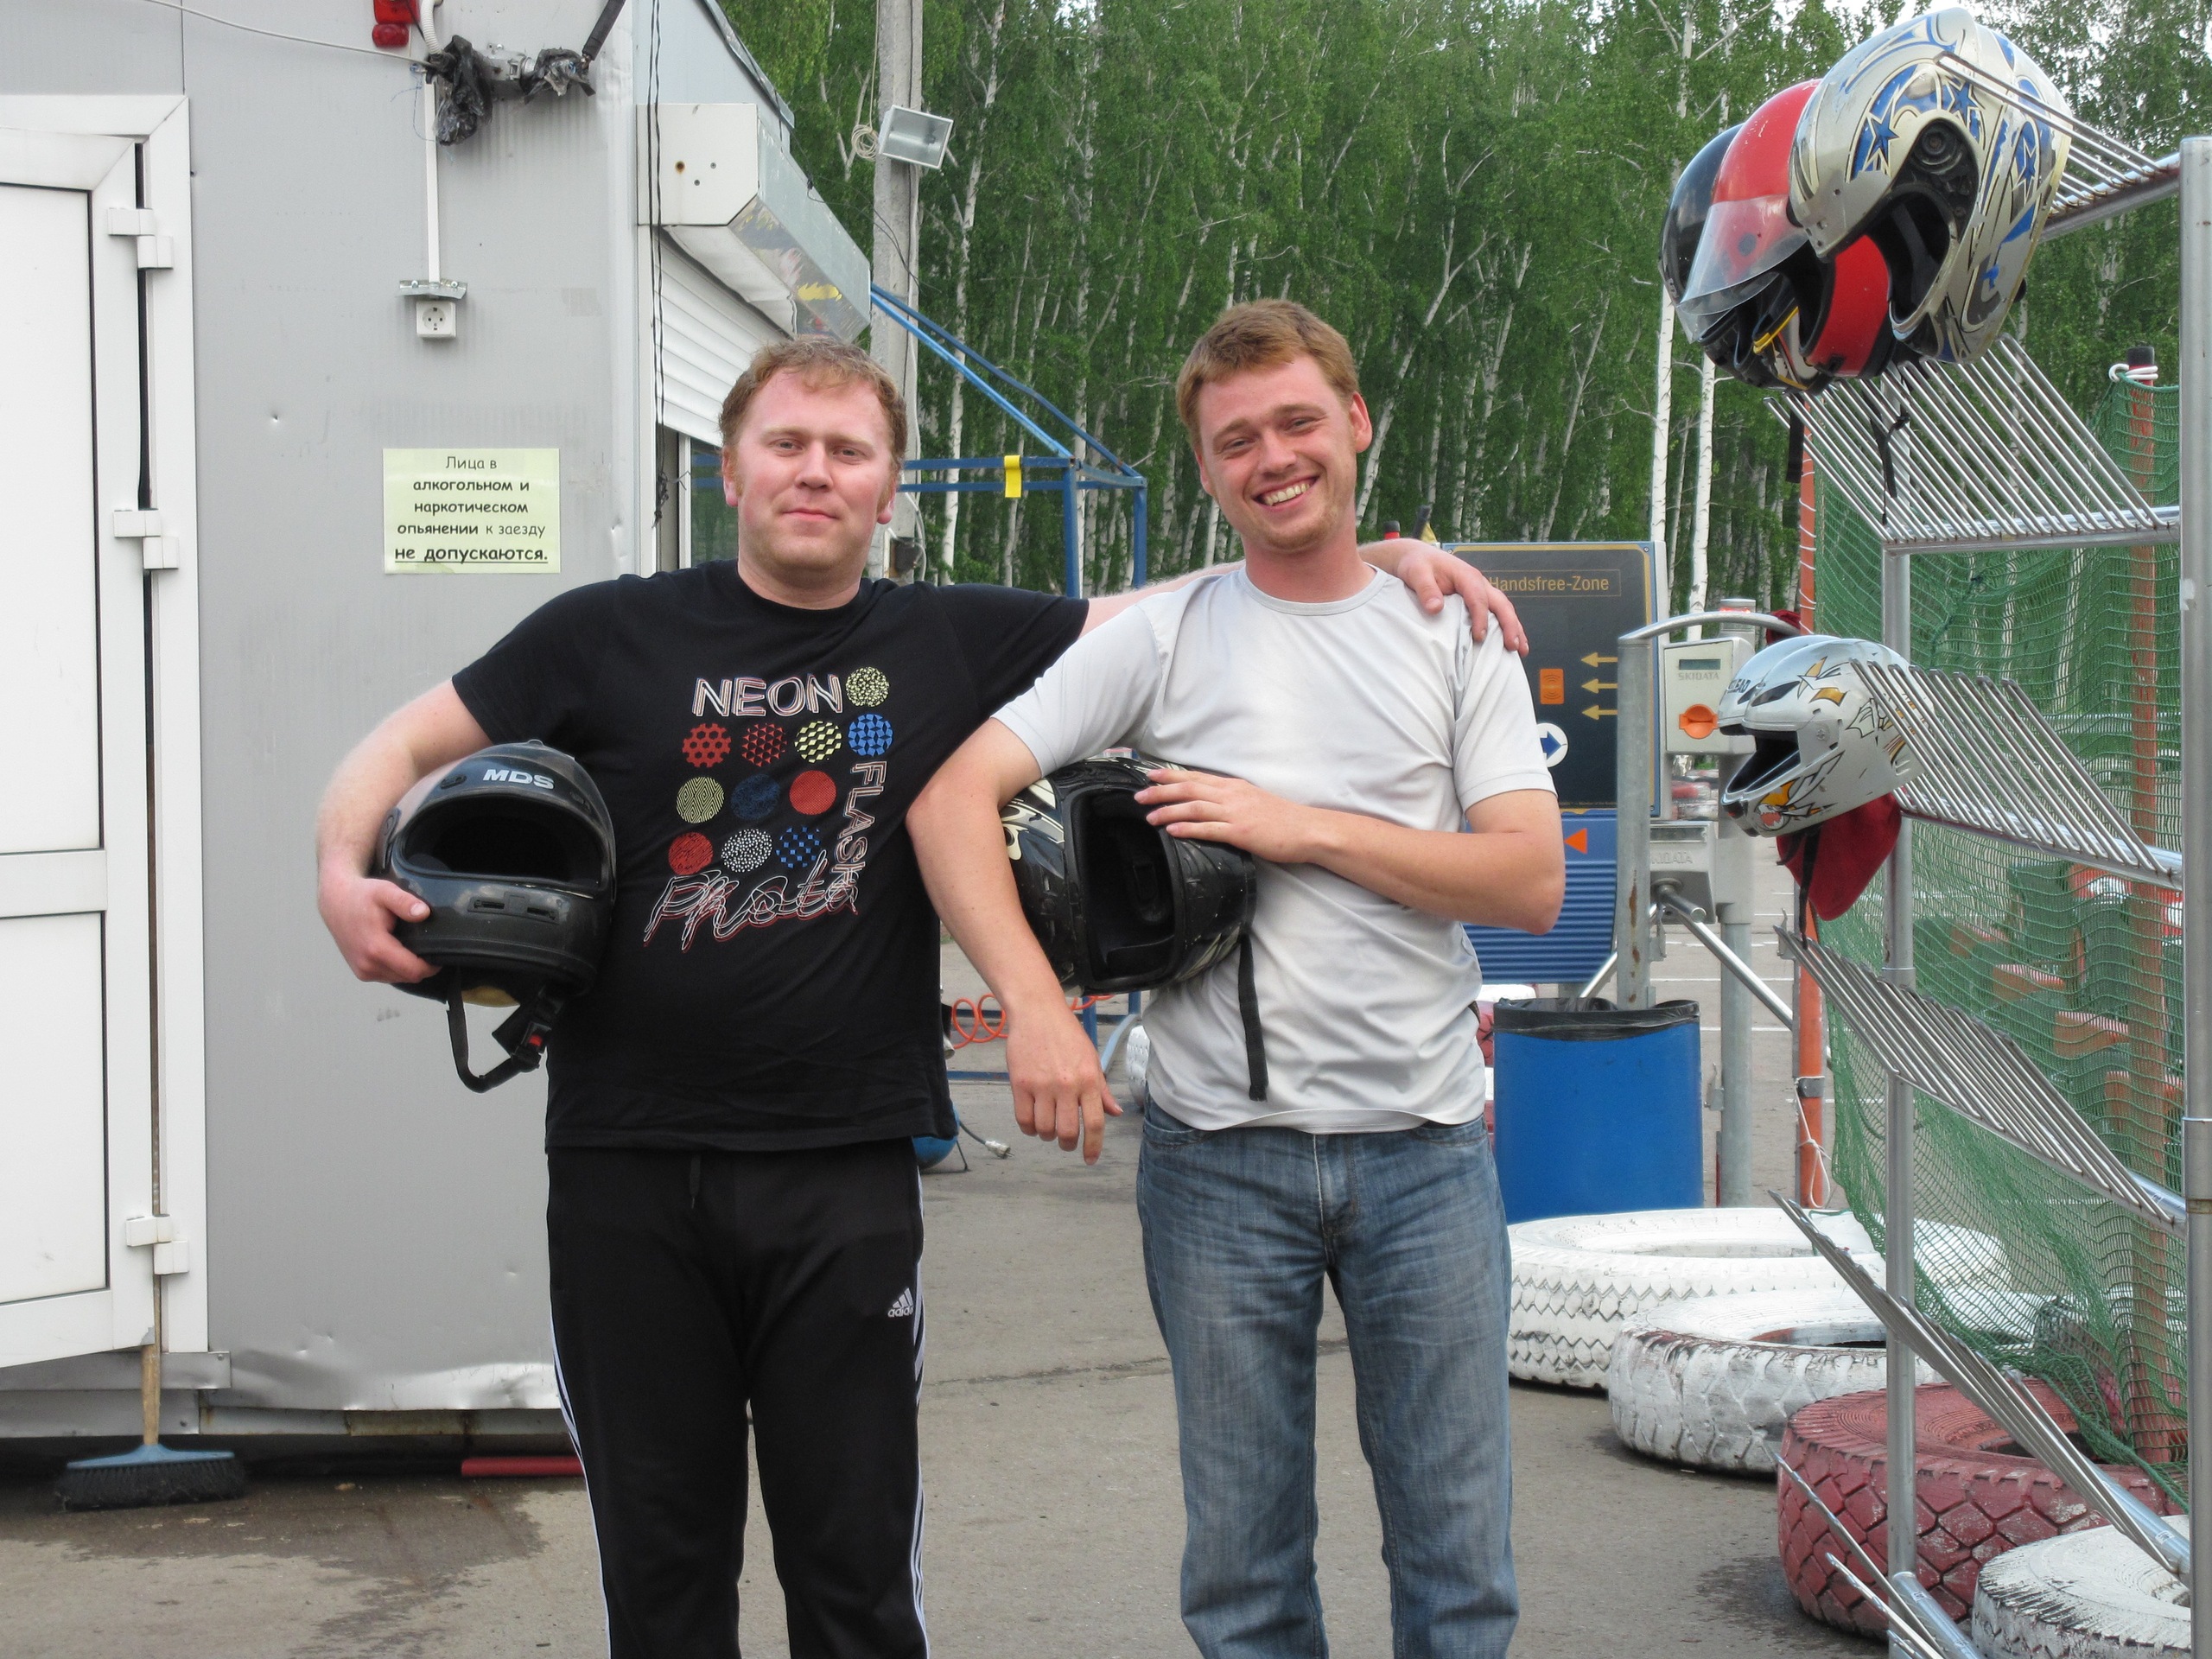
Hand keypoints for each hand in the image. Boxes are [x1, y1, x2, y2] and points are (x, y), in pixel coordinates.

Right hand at [319, 869, 438, 983]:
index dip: (431, 965)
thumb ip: (405, 902)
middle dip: (422, 966)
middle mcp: (367, 965)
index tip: (440, 952)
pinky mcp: (361, 972)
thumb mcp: (385, 891)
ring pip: (399, 978)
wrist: (336, 902)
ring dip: (409, 967)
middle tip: (428, 946)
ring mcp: (363, 971)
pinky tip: (398, 950)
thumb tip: (423, 913)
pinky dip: (397, 968)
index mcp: (376, 949)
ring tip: (410, 945)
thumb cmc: (361, 896)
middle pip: (409, 977)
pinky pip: (388, 976)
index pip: (414, 971)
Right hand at [1003, 997, 1119, 1162]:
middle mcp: (1067, 1085)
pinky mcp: (1020, 1083)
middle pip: (1067, 1132)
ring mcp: (1042, 1085)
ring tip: (1048, 1127)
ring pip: (1044, 1129)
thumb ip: (1101, 1089)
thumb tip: (1114, 1113)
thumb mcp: (1091, 1059)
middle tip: (1066, 1143)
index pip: (1094, 1123)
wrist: (1038, 1012)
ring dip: (1046, 1136)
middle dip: (1068, 1145)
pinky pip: (1023, 1120)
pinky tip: (1033, 1122)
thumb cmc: (1067, 1035)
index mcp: (1089, 1079)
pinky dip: (1029, 1129)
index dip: (1093, 1146)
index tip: (1089, 1159)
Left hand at [1138, 767, 1320, 862]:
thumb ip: (1230, 799)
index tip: (1150, 775)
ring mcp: (1236, 813)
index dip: (1170, 775)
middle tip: (1139, 796)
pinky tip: (1172, 831)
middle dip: (1161, 791)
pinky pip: (1209, 829)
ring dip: (1168, 811)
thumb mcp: (1252, 799)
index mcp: (1233, 786)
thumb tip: (1207, 801)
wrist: (1306, 829)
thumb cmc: (1281, 818)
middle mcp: (1231, 795)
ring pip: (1194, 808)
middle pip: (1189, 789)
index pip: (1195, 777)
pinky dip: (1188, 828)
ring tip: (1149, 816)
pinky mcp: (1241, 832)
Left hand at [1369, 540, 1529, 654]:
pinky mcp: (1478, 598)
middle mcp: (1478, 583)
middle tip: (1513, 646)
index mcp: (1466, 575)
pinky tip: (1510, 642)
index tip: (1479, 637)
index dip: (1480, 618)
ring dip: (1514, 628)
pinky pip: (1496, 612)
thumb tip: (1435, 608)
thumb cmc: (1417, 564)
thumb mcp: (1416, 573)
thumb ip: (1426, 589)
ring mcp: (1480, 590)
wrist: (1416, 557)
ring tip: (1521, 650)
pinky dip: (1506, 627)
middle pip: (1500, 603)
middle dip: (1509, 624)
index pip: (1478, 598)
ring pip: (1503, 608)